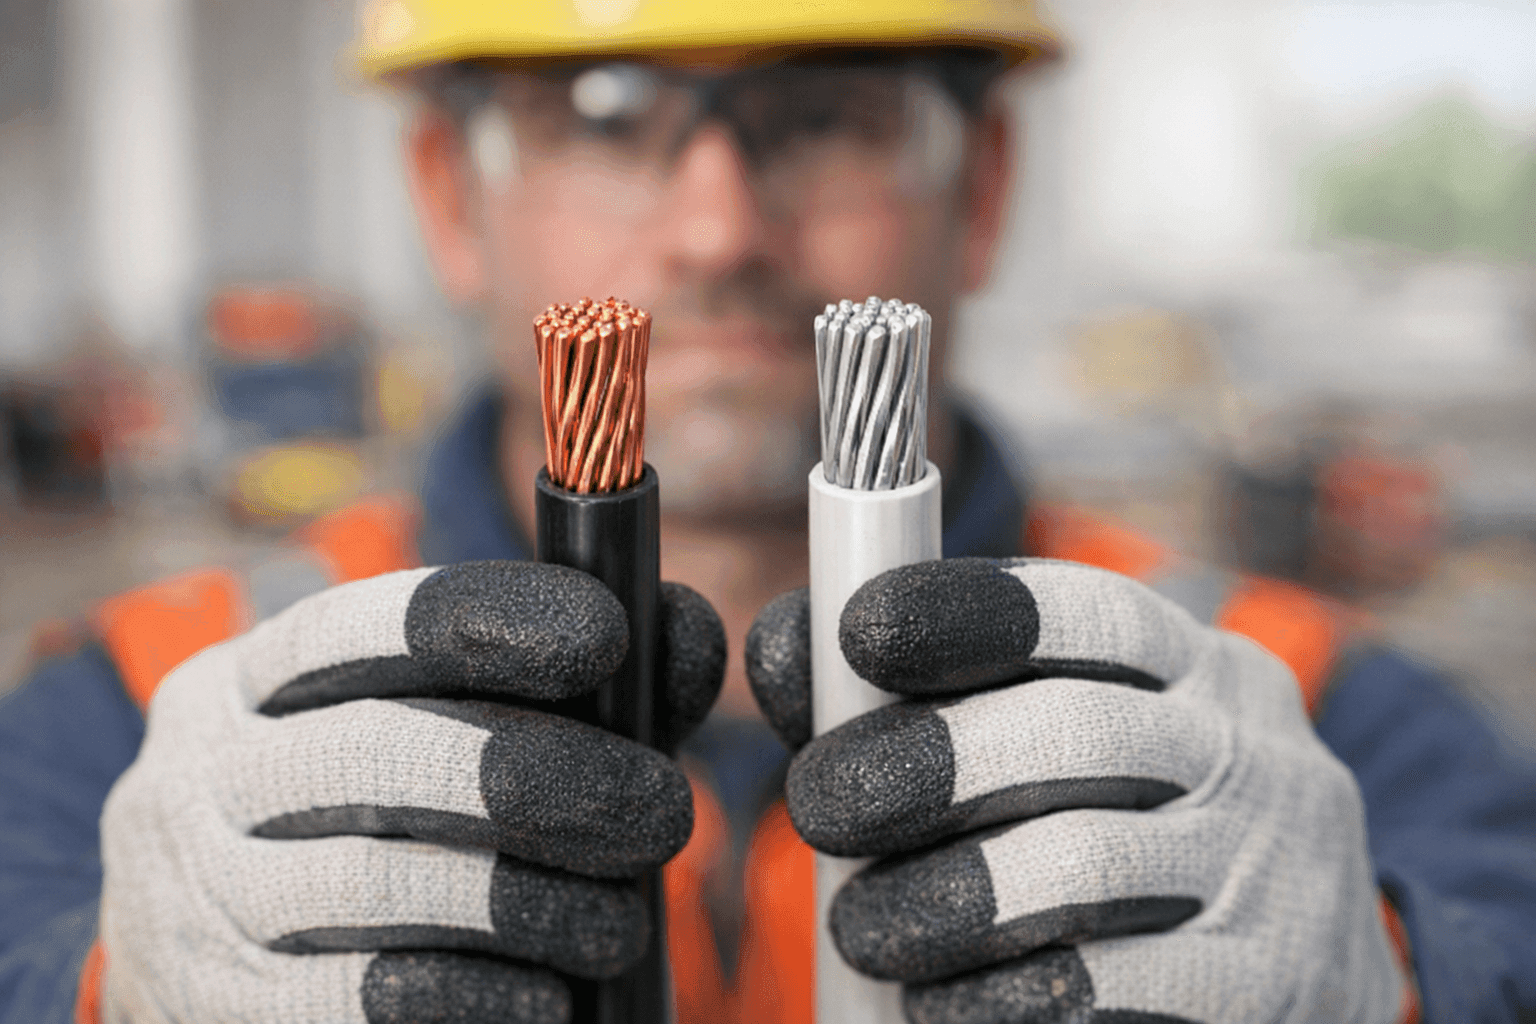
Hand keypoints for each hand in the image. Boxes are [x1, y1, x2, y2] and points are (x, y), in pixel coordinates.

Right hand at [100, 561, 723, 1023]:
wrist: (252, 973)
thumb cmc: (390, 827)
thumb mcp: (460, 732)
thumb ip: (579, 683)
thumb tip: (685, 631)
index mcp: (251, 680)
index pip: (356, 624)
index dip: (485, 617)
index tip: (608, 634)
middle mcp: (202, 772)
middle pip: (377, 749)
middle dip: (542, 775)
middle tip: (662, 811)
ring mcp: (195, 893)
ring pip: (372, 880)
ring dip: (525, 898)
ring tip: (621, 922)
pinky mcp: (216, 1004)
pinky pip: (355, 997)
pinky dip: (470, 993)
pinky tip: (548, 996)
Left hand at [747, 557, 1405, 1023]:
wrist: (1278, 974)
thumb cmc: (1113, 831)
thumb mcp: (1045, 742)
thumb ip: (916, 695)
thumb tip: (787, 642)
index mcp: (1193, 667)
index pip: (1088, 609)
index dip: (965, 610)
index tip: (860, 632)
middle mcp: (1248, 747)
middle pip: (1075, 729)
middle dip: (927, 762)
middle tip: (820, 804)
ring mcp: (1273, 866)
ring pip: (1086, 863)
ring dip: (947, 897)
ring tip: (864, 928)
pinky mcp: (1272, 982)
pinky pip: (1125, 984)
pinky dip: (1010, 995)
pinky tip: (939, 1005)